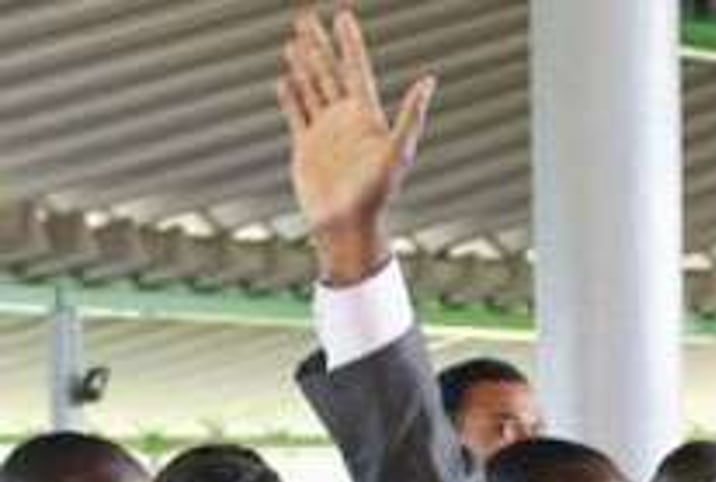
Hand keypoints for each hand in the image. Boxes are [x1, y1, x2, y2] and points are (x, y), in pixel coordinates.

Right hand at [278, 3, 434, 285]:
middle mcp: (346, 120)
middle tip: (306, 17)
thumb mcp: (398, 152)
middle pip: (329, 72)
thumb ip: (412, 115)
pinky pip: (297, 114)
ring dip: (304, 65)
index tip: (343, 16)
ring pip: (312, 89)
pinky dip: (290, 96)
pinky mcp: (307, 148)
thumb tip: (429, 80)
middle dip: (319, 44)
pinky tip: (285, 80)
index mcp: (366, 116)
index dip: (349, 42)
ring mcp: (326, 132)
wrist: (348, 225)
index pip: (355, 69)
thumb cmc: (378, 194)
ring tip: (294, 41)